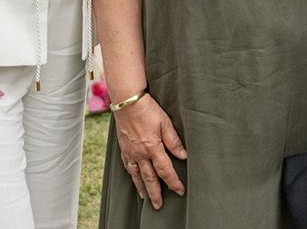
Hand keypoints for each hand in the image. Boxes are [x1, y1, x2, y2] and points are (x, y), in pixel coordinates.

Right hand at [113, 94, 186, 209]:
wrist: (127, 100)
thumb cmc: (147, 109)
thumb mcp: (165, 123)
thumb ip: (174, 141)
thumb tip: (183, 156)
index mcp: (153, 148)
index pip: (165, 171)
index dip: (173, 182)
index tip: (180, 191)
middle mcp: (140, 153)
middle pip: (149, 178)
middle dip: (155, 193)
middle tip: (158, 206)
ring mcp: (130, 151)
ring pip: (136, 175)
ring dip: (142, 188)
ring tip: (145, 198)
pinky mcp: (123, 147)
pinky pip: (127, 166)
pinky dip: (131, 175)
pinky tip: (133, 177)